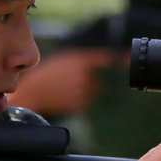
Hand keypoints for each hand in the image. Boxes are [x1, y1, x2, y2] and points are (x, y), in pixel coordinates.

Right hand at [7, 48, 123, 116]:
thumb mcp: (64, 61)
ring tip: (65, 89)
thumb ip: (83, 60)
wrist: (34, 92)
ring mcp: (83, 89)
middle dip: (88, 81)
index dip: (117, 58)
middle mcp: (84, 74)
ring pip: (91, 91)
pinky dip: (78, 100)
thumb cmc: (47, 75)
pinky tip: (64, 96)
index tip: (126, 59)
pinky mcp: (80, 102)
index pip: (102, 58)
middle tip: (68, 82)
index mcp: (79, 61)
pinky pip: (85, 101)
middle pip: (96, 80)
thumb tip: (103, 63)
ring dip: (83, 91)